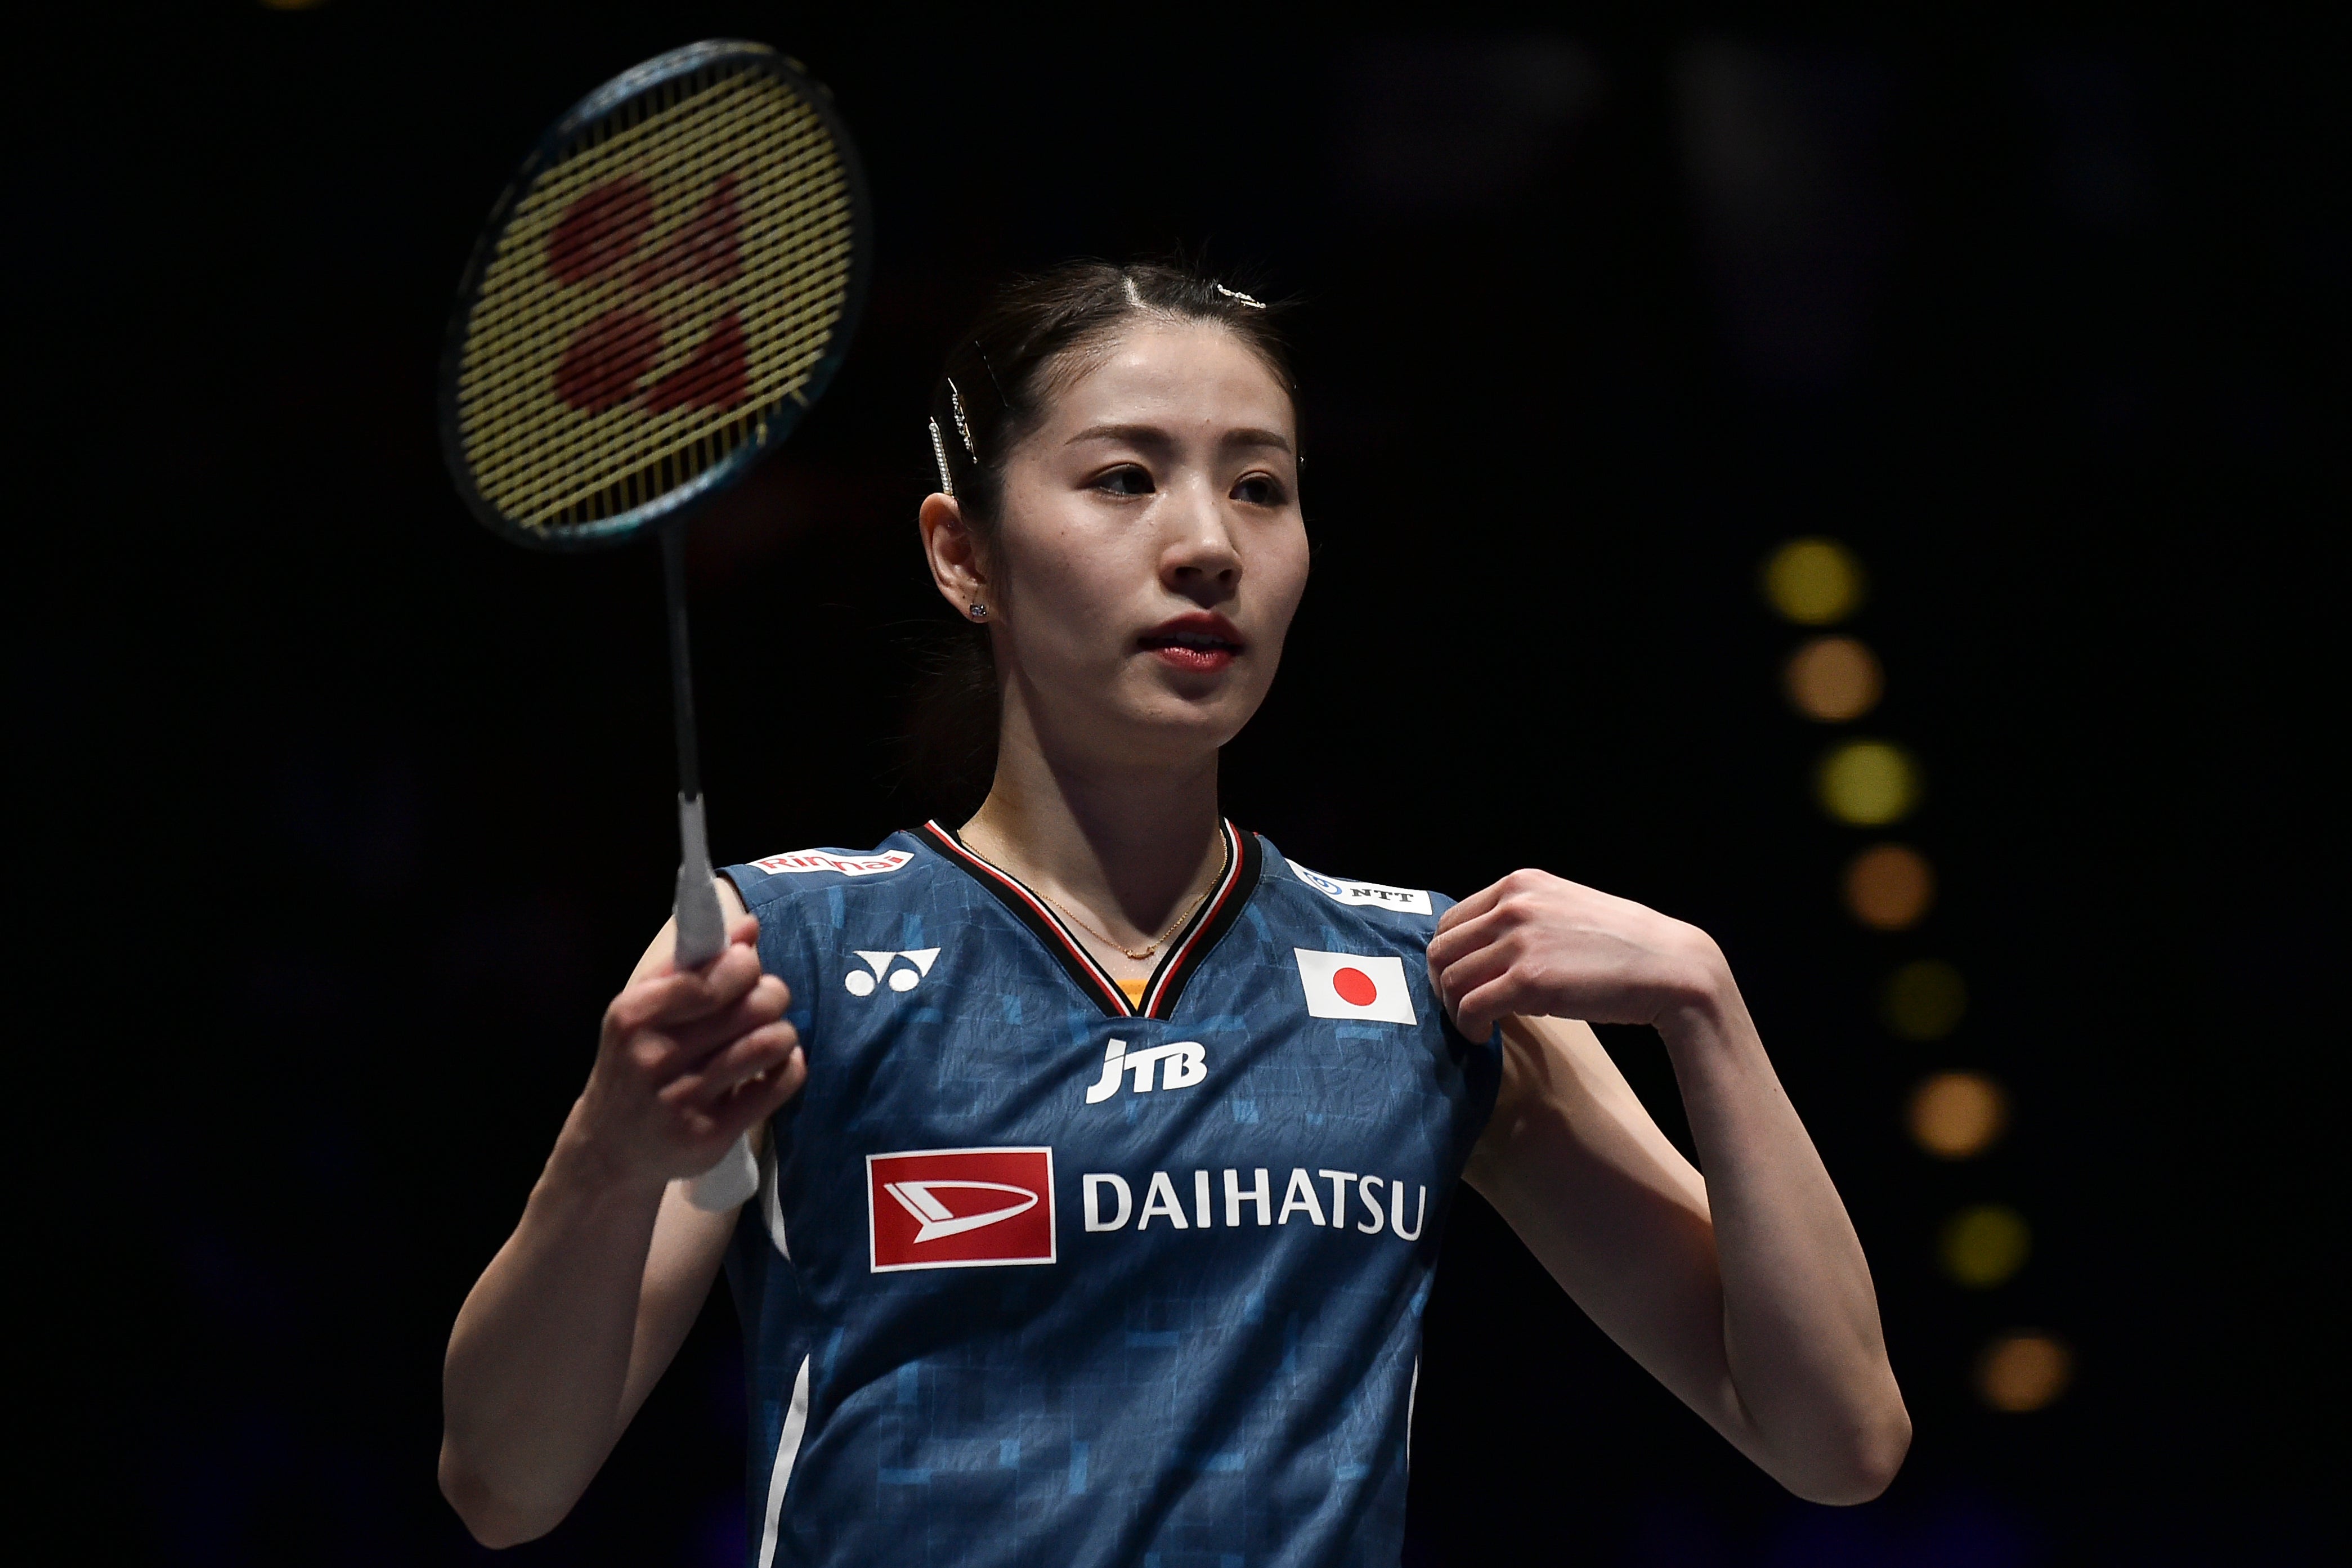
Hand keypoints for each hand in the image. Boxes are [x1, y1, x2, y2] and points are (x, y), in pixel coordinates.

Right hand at [568, 914, 802, 1188]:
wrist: (610, 1148)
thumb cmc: (635, 1062)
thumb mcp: (645, 1010)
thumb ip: (693, 963)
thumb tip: (750, 927)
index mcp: (634, 1015)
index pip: (715, 977)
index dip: (746, 966)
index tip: (746, 970)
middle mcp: (653, 1059)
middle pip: (753, 1006)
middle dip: (772, 995)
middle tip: (765, 1003)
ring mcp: (682, 1102)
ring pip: (770, 1043)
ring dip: (782, 1033)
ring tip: (769, 1035)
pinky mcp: (711, 1136)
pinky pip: (780, 1084)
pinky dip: (789, 1067)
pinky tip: (773, 1065)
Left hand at [1427, 869, 1728, 1041]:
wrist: (1670, 966)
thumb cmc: (1623, 945)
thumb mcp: (1564, 909)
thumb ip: (1522, 919)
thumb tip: (1483, 950)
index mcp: (1520, 884)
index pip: (1452, 920)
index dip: (1448, 957)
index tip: (1458, 982)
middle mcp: (1514, 905)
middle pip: (1442, 949)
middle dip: (1443, 985)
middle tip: (1459, 1009)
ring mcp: (1520, 941)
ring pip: (1452, 980)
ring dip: (1454, 1010)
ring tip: (1474, 1026)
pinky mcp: (1529, 980)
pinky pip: (1472, 1007)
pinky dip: (1468, 1026)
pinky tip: (1483, 1036)